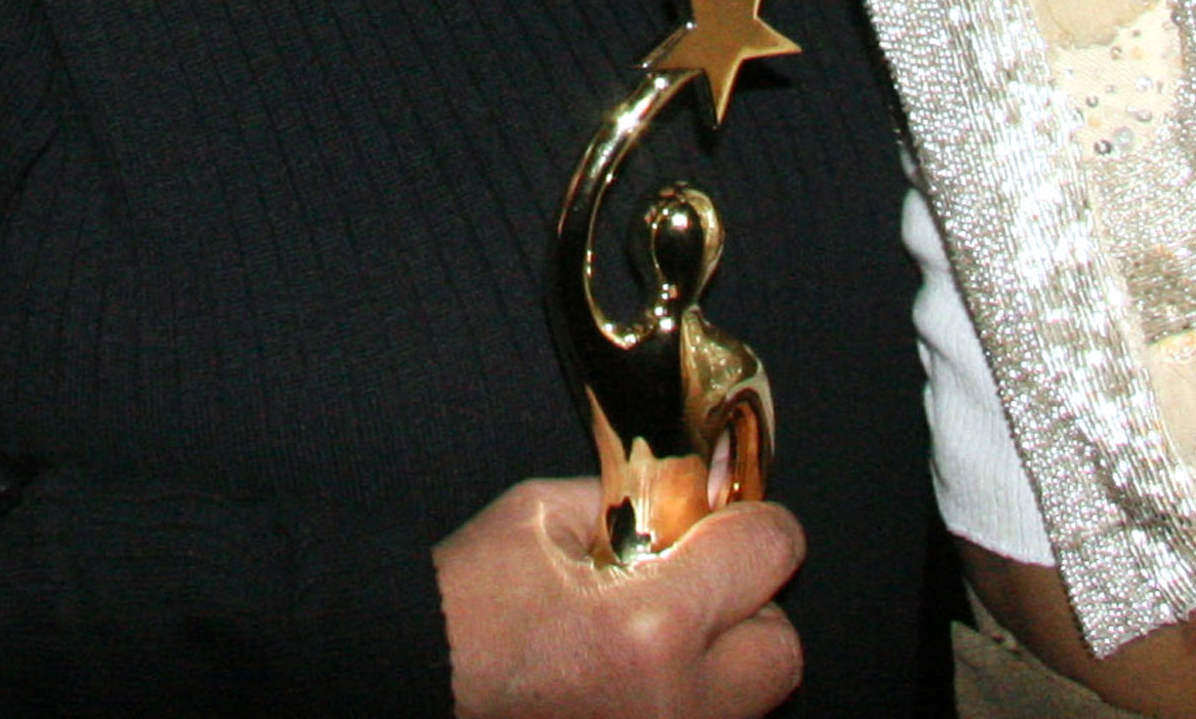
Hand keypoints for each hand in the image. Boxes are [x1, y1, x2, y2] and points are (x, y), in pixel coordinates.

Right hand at [435, 477, 802, 718]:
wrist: (416, 677)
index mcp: (652, 625)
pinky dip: (687, 694)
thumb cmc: (466, 603)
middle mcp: (676, 700)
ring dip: (721, 660)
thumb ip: (634, 501)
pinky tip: (637, 672)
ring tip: (657, 636)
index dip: (756, 523)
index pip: (768, 555)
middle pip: (779, 647)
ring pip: (751, 699)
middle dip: (746, 605)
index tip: (736, 520)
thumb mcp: (544, 515)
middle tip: (696, 585)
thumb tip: (695, 497)